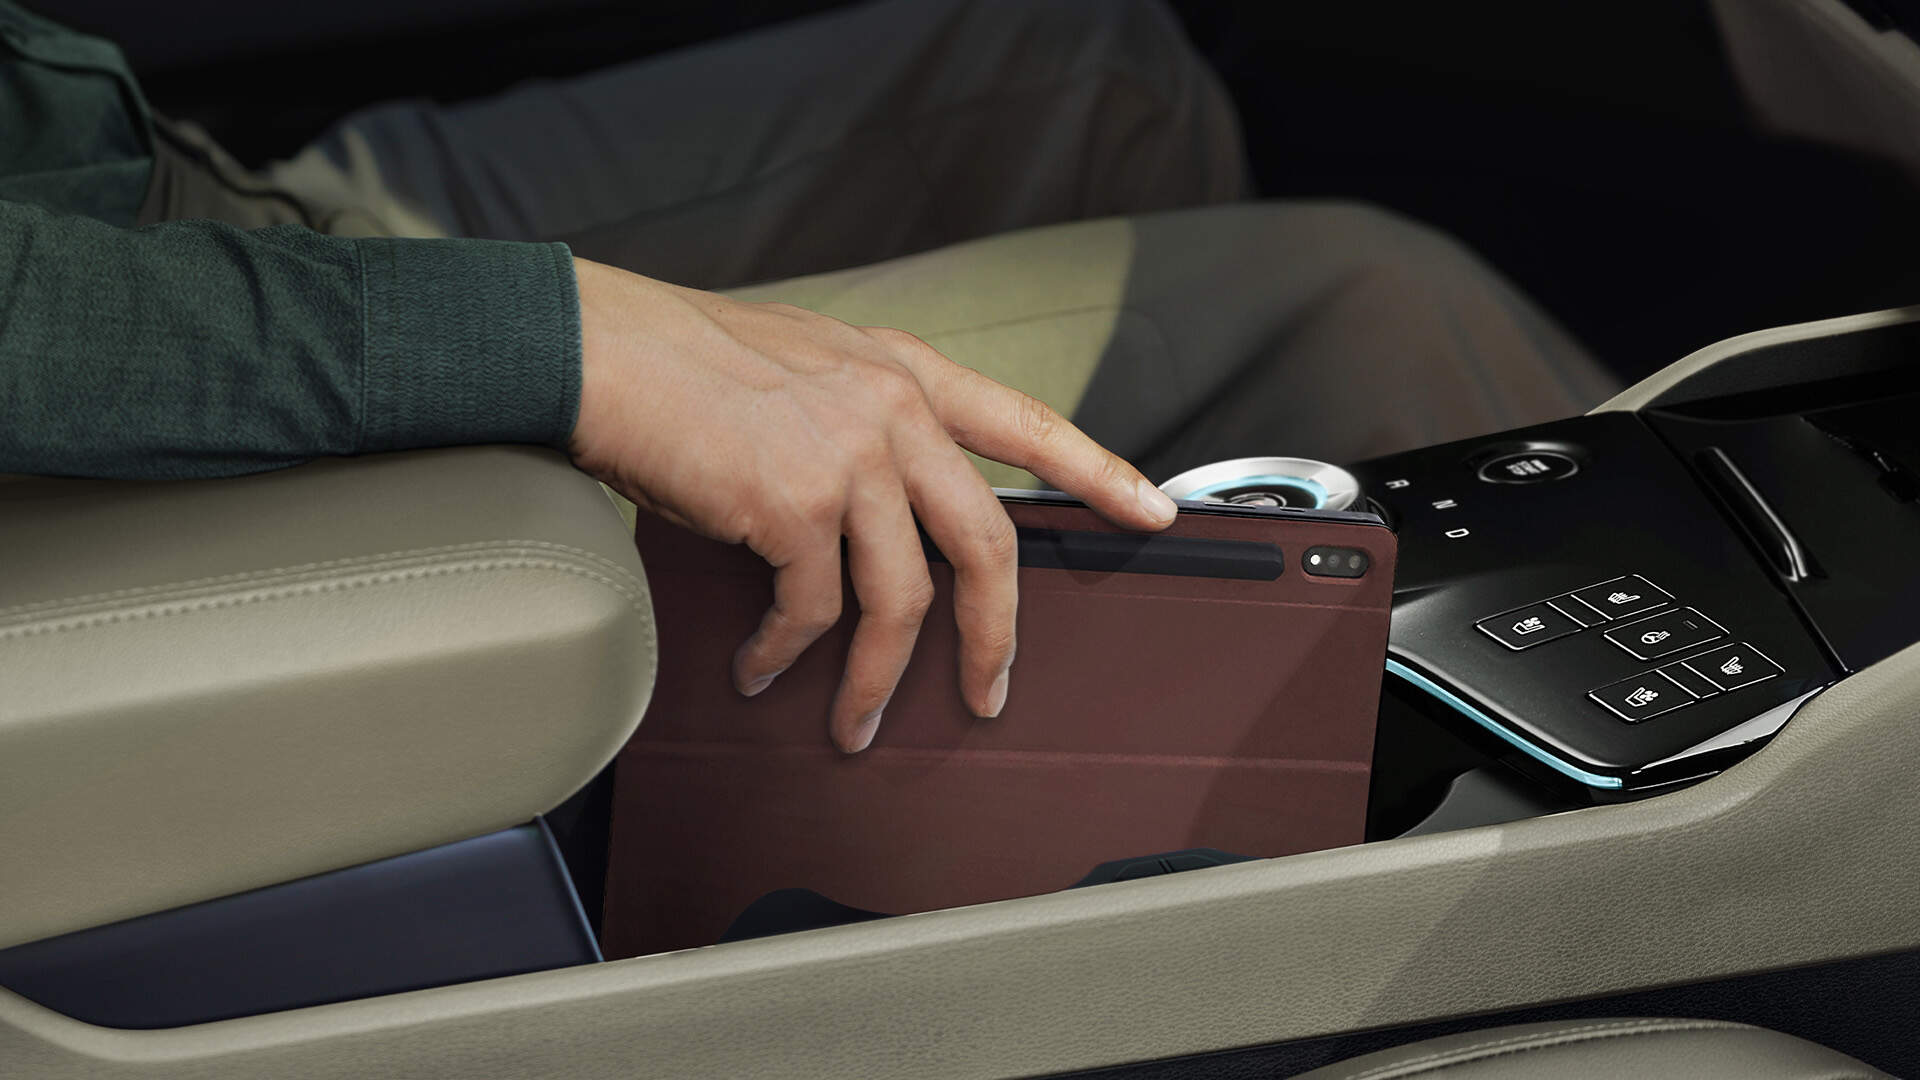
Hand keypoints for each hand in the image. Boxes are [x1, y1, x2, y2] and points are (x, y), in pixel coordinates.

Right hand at [567, 258, 1176, 751]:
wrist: (600, 350)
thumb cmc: (684, 362)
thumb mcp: (806, 364)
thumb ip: (863, 419)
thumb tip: (882, 511)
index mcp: (903, 372)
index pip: (1027, 422)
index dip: (1098, 471)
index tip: (1153, 513)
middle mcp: (892, 411)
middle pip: (986, 543)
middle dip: (995, 637)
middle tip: (988, 694)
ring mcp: (848, 457)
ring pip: (901, 600)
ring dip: (875, 680)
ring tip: (854, 725)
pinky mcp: (792, 504)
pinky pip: (812, 612)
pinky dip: (787, 656)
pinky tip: (759, 669)